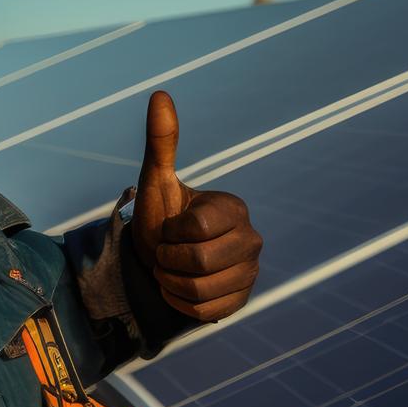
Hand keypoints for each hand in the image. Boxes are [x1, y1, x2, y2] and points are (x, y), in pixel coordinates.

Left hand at [131, 90, 261, 322]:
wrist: (159, 259)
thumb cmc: (162, 216)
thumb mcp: (156, 181)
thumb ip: (161, 142)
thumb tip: (159, 94)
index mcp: (235, 209)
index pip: (195, 230)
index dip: (170, 232)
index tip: (170, 227)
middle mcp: (251, 240)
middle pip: (197, 262)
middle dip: (168, 259)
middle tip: (167, 251)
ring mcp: (250, 273)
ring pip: (200, 291)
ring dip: (171, 282)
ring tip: (173, 269)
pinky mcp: (241, 301)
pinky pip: (205, 312)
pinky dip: (181, 304)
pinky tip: (180, 288)